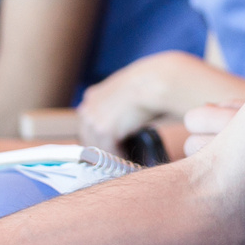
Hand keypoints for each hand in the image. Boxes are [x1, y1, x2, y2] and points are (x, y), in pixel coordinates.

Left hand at [77, 51, 236, 148]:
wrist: (156, 82)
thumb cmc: (150, 85)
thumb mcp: (126, 92)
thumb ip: (118, 105)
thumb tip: (125, 122)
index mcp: (92, 96)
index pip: (89, 124)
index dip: (101, 136)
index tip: (113, 144)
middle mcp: (88, 107)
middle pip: (89, 137)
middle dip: (102, 148)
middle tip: (119, 158)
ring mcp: (93, 120)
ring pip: (98, 146)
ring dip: (111, 155)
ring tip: (125, 162)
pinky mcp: (105, 131)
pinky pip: (109, 152)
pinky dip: (120, 158)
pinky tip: (130, 162)